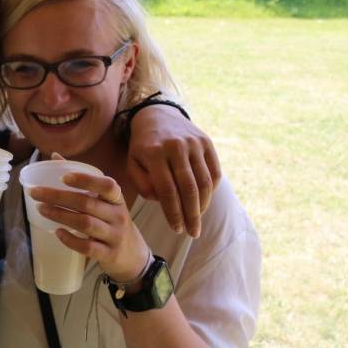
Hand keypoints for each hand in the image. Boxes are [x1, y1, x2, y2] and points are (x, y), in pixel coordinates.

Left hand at [30, 172, 148, 282]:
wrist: (133, 255)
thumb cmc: (112, 221)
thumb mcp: (105, 201)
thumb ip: (82, 180)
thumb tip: (55, 157)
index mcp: (116, 199)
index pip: (106, 185)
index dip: (85, 180)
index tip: (63, 177)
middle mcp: (118, 215)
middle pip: (87, 204)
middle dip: (58, 197)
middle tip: (35, 193)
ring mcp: (115, 236)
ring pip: (85, 224)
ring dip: (60, 215)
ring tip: (41, 209)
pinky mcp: (109, 255)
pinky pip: (87, 247)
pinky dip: (71, 240)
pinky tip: (58, 233)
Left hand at [126, 105, 220, 237]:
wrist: (158, 114)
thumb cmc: (143, 146)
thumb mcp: (133, 163)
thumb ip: (143, 184)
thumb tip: (162, 202)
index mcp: (154, 153)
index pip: (167, 191)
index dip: (174, 213)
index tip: (177, 229)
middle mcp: (176, 147)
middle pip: (189, 189)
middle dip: (192, 215)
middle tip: (193, 232)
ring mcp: (193, 143)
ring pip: (204, 182)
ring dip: (203, 205)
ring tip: (197, 219)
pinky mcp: (206, 142)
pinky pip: (214, 172)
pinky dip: (211, 190)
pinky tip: (203, 201)